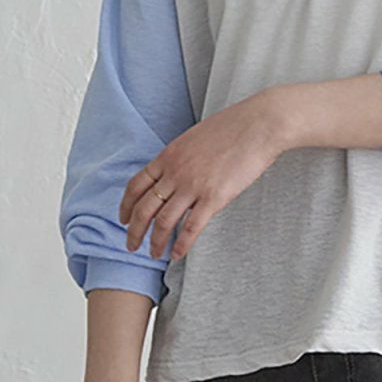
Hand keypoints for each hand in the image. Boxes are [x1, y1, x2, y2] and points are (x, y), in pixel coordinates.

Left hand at [119, 89, 289, 263]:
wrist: (258, 125)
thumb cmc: (233, 127)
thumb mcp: (194, 138)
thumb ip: (181, 157)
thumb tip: (177, 172)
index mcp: (168, 156)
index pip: (136, 186)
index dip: (126, 206)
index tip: (124, 220)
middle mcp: (175, 172)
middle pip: (144, 208)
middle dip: (134, 231)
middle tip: (131, 245)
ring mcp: (193, 186)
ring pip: (163, 222)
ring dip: (155, 242)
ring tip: (154, 254)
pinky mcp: (213, 198)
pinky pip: (191, 228)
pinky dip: (181, 245)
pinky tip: (177, 255)